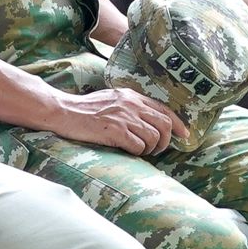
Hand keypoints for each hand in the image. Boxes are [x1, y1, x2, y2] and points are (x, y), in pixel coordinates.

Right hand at [53, 88, 184, 156]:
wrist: (63, 112)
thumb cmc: (84, 109)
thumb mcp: (110, 99)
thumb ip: (129, 105)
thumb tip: (146, 120)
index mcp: (131, 96)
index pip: (163, 109)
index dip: (177, 124)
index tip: (184, 135)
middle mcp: (130, 105)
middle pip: (164, 124)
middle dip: (165, 141)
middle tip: (157, 149)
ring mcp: (123, 118)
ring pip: (154, 137)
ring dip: (151, 149)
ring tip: (141, 151)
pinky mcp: (115, 131)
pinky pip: (138, 146)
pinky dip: (138, 152)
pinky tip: (129, 151)